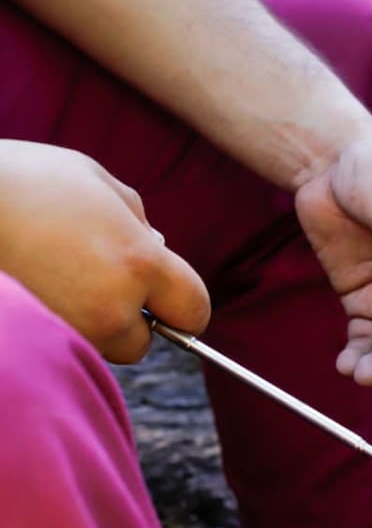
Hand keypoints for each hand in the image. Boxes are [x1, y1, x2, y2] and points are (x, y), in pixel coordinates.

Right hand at [0, 140, 209, 361]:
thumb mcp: (92, 179)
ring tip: (54, 279)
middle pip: (143, 342)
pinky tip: (35, 288)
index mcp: (139, 262)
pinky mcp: (36, 338)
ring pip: (98, 348)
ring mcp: (70, 329)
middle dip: (130, 320)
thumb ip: (135, 217)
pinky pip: (61, 345)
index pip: (194, 309)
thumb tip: (157, 246)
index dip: (184, 306)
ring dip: (89, 324)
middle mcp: (112, 305)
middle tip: (96, 283)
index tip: (171, 302)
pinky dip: (56, 326)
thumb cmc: (21, 180)